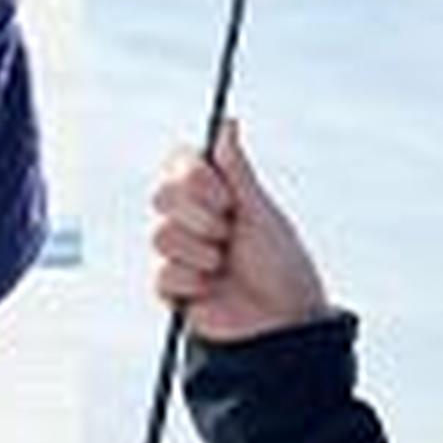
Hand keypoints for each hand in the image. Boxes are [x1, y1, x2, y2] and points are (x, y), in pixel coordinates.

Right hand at [148, 123, 332, 342]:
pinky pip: (162, 274)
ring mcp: (178, 254)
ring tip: (224, 266)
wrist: (282, 319)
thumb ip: (237, 170)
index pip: (179, 165)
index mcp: (214, 196)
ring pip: (160, 236)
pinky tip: (212, 289)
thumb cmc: (280, 262)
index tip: (226, 198)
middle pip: (162, 198)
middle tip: (228, 235)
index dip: (196, 179)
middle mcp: (191, 221)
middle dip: (200, 218)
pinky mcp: (170, 288)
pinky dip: (193, 282)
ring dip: (200, 253)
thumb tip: (227, 123)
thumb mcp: (260, 211)